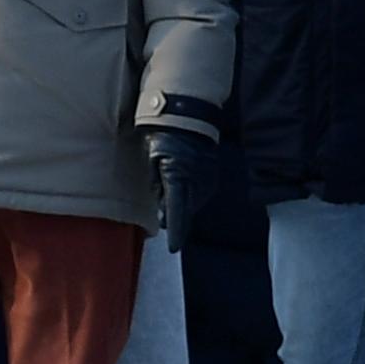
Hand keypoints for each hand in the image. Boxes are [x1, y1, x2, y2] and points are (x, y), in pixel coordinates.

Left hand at [143, 126, 220, 251]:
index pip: (177, 213)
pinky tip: (182, 179)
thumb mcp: (153, 159)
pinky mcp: (212, 177)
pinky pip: (199, 194)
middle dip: (174, 215)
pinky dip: (189, 194)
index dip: (176, 232)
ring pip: (192, 204)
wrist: (189, 115)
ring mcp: (207, 180)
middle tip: (161, 204)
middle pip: (185, 211)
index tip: (173, 248)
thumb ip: (158, 187)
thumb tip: (162, 212)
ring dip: (182, 202)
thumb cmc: (165, 135)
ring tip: (171, 180)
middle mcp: (197, 182)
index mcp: (179, 178)